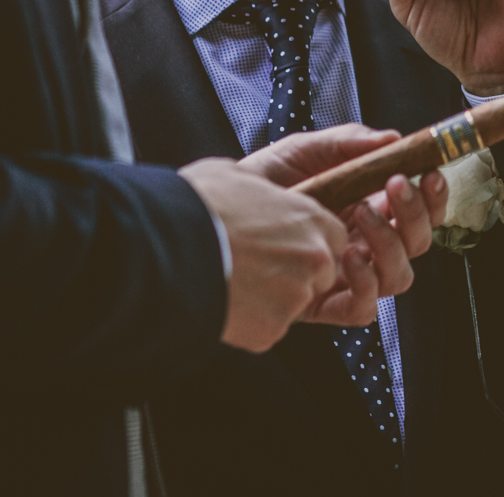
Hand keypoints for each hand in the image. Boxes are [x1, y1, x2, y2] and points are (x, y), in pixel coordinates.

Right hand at [179, 157, 345, 352]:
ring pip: (293, 304)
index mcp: (310, 218)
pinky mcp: (273, 329)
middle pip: (320, 275)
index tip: (282, 244)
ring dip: (270, 299)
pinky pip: (267, 329)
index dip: (308, 243)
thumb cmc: (198, 205)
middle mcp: (314, 258)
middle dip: (295, 274)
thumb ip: (264, 188)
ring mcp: (296, 297)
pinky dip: (249, 322)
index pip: (334, 238)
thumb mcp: (235, 174)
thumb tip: (254, 188)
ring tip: (232, 281)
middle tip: (255, 267)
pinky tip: (224, 302)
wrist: (169, 249)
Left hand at [239, 126, 449, 324]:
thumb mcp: (306, 150)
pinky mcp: (324, 304)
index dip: (433, 195)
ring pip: (399, 277)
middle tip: (394, 185)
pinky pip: (363, 310)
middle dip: (416, 214)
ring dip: (390, 244)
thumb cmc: (264, 182)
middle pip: (418, 243)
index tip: (429, 171)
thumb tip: (394, 139)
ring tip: (360, 213)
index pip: (419, 210)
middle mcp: (366, 244)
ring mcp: (348, 276)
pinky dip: (365, 284)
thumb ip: (349, 143)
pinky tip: (348, 255)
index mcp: (370, 208)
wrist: (221, 211)